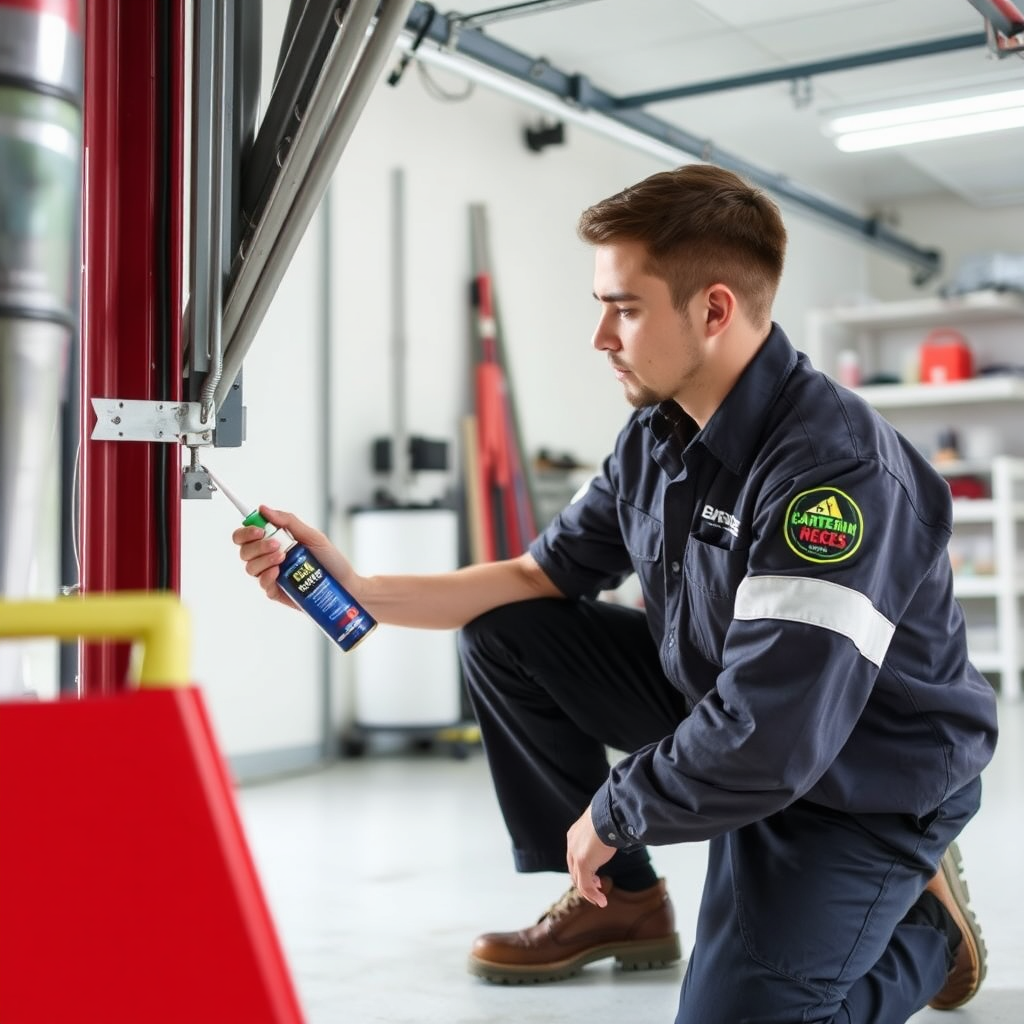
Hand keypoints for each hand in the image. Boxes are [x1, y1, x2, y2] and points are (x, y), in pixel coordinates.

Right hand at [232, 506, 354, 608]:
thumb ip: (289, 521)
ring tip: (283, 557)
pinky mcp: (277, 591)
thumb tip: (263, 509)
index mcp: (274, 541)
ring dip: (263, 560)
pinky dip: (267, 576)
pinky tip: (278, 572)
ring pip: (251, 567)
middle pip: (245, 551)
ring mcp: (272, 575)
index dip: (246, 531)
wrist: (344, 583)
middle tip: (277, 544)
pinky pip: (262, 584)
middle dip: (257, 546)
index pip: (247, 535)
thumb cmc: (330, 559)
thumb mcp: (312, 536)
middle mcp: (269, 558)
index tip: (259, 530)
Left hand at [566, 805, 615, 906]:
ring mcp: (575, 855)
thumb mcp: (601, 825)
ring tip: (600, 900)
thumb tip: (613, 832)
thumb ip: (601, 833)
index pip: (574, 858)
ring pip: (579, 881)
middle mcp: (571, 845)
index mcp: (573, 835)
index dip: (583, 870)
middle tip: (599, 888)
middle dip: (585, 882)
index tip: (596, 878)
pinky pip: (585, 886)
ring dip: (589, 893)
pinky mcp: (583, 864)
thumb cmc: (610, 816)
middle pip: (574, 871)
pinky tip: (602, 901)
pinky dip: (593, 896)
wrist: (609, 814)